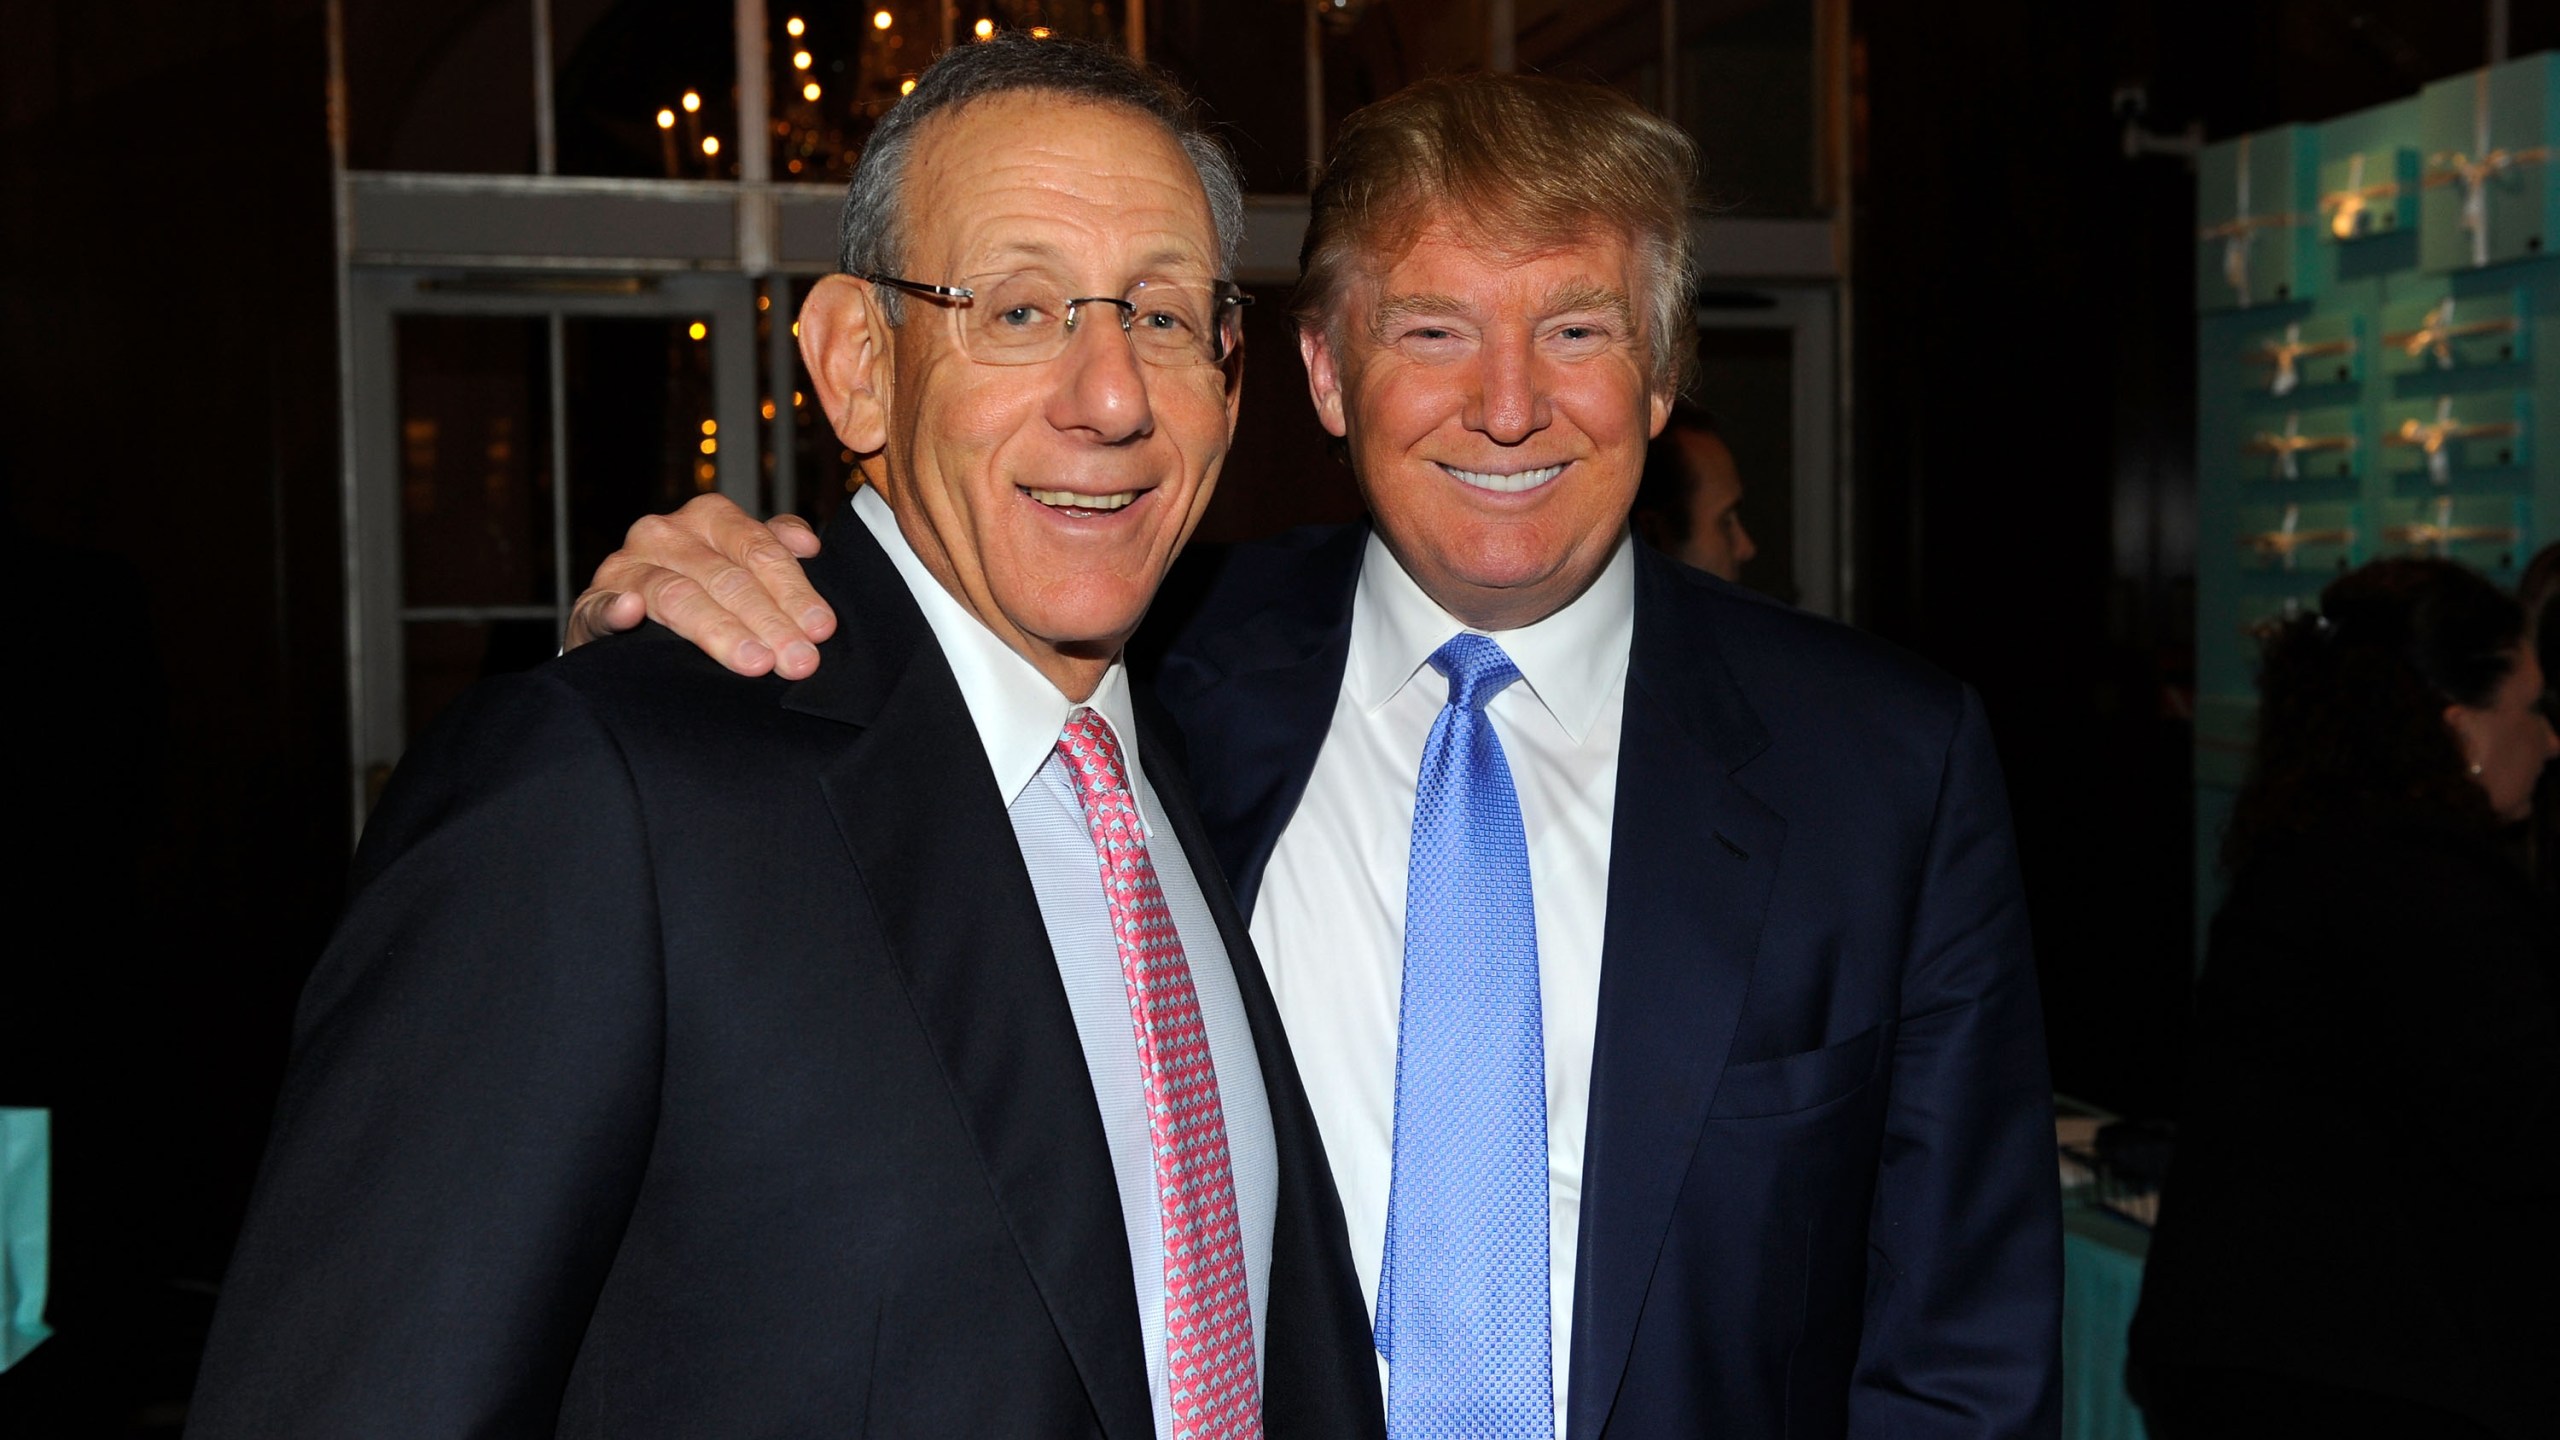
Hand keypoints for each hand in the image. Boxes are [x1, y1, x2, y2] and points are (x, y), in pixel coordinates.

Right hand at [566, 495, 836, 677]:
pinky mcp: (592, 604)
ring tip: (753, 662)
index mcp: (709, 518)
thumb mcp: (741, 561)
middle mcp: (665, 533)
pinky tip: (632, 615)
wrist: (628, 622)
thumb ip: (775, 546)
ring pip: (678, 595)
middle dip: (768, 621)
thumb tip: (808, 545)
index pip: (760, 550)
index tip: (821, 630)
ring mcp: (625, 568)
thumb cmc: (701, 590)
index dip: (794, 590)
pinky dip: (616, 609)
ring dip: (718, 629)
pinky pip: (602, 606)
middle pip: (726, 576)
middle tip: (797, 661)